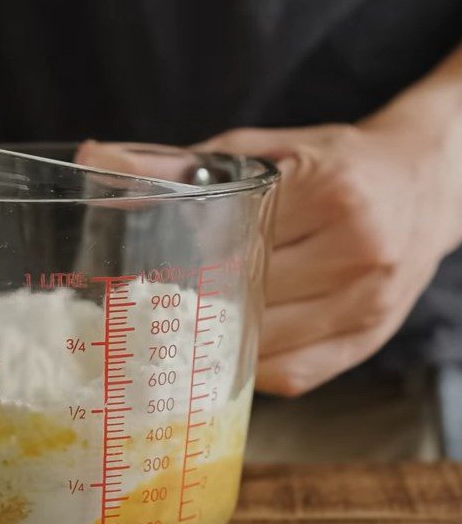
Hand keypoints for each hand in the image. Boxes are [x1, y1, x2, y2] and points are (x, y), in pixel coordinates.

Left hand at [76, 104, 461, 395]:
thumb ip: (182, 163)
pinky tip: (229, 352)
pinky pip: (294, 375)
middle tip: (150, 308)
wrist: (425, 183)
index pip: (231, 243)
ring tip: (183, 333)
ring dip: (217, 344)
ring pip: (266, 345)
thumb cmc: (337, 162)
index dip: (180, 266)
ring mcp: (369, 305)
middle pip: (246, 298)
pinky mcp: (369, 340)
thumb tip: (97, 160)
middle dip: (193, 306)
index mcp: (329, 194)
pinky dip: (251, 368)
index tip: (137, 278)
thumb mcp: (263, 149)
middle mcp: (358, 253)